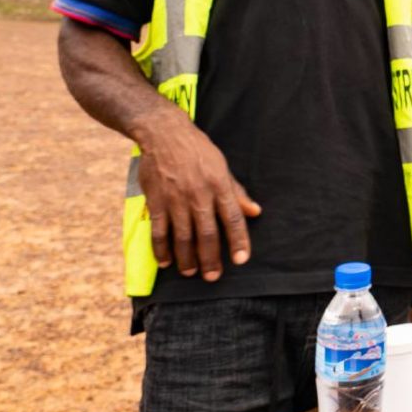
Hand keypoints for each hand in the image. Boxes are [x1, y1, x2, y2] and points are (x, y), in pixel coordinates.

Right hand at [135, 110, 260, 280]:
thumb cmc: (199, 151)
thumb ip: (238, 193)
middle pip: (207, 233)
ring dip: (187, 258)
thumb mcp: (223, 167)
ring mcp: (176, 199)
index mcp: (219, 186)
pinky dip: (162, 248)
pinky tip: (166, 262)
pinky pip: (159, 230)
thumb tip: (255, 212)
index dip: (239, 241)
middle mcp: (199, 195)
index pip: (233, 219)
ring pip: (183, 236)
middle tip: (214, 277)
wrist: (165, 134)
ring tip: (191, 272)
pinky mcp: (156, 201)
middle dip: (211, 258)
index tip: (242, 259)